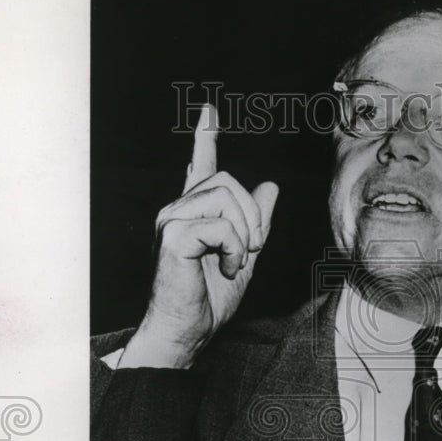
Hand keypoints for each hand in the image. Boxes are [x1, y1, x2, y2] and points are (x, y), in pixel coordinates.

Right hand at [120, 104, 278, 367]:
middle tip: (248, 253)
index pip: (202, 166)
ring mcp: (171, 219)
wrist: (187, 331)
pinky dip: (235, 251)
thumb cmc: (209, 299)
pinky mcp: (172, 235)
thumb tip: (270, 186)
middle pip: (229, 181)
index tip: (208, 109)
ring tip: (233, 263)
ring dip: (245, 236)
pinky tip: (226, 269)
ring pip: (227, 199)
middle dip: (253, 218)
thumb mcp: (245, 256)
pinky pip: (222, 225)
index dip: (205, 136)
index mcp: (195, 213)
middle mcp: (178, 209)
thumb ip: (256, 222)